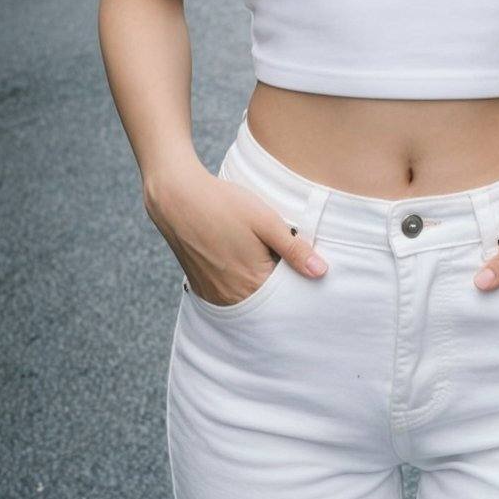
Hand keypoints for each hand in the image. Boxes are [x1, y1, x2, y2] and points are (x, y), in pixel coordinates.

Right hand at [144, 158, 328, 304]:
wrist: (177, 198)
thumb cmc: (223, 205)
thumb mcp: (266, 221)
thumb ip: (294, 249)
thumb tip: (321, 272)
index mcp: (253, 283)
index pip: (287, 296)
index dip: (296, 278)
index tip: (299, 261)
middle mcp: (232, 297)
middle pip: (267, 300)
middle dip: (278, 283)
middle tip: (278, 253)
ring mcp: (214, 294)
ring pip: (247, 297)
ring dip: (257, 282)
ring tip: (257, 252)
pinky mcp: (200, 287)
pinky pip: (228, 294)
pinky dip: (239, 283)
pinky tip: (239, 257)